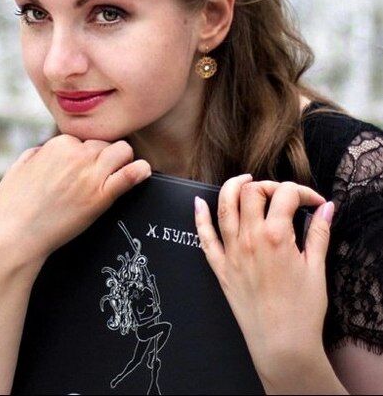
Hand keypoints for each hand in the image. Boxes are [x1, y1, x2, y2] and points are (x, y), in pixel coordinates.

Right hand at [0, 134, 151, 267]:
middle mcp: (77, 155)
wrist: (14, 235)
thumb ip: (37, 153)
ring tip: (119, 173)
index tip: (80, 169)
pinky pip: (130, 175)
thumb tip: (48, 151)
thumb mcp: (18, 167)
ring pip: (122, 152)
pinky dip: (140, 171)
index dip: (83, 155)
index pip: (84, 141)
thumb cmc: (11, 205)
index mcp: (58, 144)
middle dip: (102, 157)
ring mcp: (90, 175)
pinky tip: (143, 172)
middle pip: (104, 145)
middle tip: (96, 176)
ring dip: (122, 160)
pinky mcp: (101, 197)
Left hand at [194, 175, 336, 389]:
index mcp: (276, 236)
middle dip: (269, 185)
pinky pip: (203, 236)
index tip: (314, 202)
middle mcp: (249, 238)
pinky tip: (198, 202)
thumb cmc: (302, 310)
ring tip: (245, 181)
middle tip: (282, 195)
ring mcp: (231, 252)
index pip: (285, 195)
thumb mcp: (317, 268)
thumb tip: (326, 207)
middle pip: (251, 192)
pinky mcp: (219, 267)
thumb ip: (319, 233)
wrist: (282, 342)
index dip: (302, 192)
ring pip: (224, 206)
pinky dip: (199, 217)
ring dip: (233, 187)